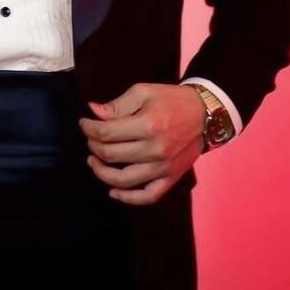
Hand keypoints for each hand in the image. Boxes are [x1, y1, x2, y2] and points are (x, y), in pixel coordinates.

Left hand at [78, 82, 205, 205]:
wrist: (205, 114)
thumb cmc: (172, 100)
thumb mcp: (144, 91)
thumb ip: (118, 104)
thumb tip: (93, 112)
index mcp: (148, 124)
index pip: (106, 132)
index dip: (89, 128)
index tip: (84, 123)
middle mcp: (155, 149)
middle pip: (111, 155)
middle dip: (93, 146)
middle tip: (90, 138)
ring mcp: (164, 167)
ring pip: (124, 180)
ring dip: (102, 172)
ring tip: (93, 161)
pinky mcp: (171, 178)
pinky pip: (148, 196)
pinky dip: (128, 198)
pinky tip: (114, 191)